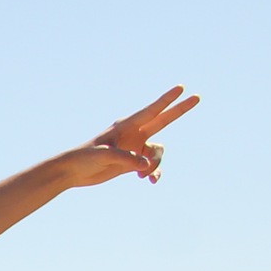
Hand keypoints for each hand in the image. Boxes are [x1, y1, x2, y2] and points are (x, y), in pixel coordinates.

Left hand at [63, 86, 199, 186]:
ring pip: (157, 152)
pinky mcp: (132, 162)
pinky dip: (154, 173)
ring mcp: (134, 148)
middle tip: (197, 97)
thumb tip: (145, 167)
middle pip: (162, 120)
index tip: (180, 88)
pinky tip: (150, 181)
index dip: (166, 100)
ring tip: (143, 176)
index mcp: (126, 126)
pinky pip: (151, 167)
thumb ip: (126, 159)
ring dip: (155, 164)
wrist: (72, 172)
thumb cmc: (84, 158)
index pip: (151, 111)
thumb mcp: (104, 156)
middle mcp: (134, 134)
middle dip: (179, 110)